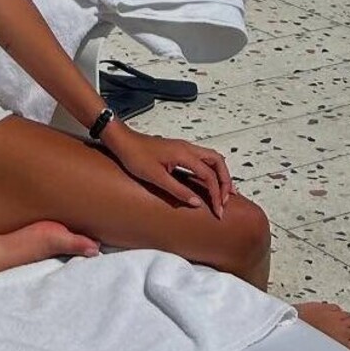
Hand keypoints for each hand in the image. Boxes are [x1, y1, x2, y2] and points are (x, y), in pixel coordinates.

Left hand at [103, 124, 234, 218]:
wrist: (122, 140)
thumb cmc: (134, 155)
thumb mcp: (155, 177)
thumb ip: (177, 190)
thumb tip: (196, 203)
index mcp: (184, 154)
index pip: (209, 176)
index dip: (216, 194)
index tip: (218, 210)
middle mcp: (187, 148)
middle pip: (218, 162)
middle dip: (225, 181)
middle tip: (227, 199)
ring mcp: (183, 147)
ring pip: (211, 158)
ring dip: (220, 174)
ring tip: (224, 190)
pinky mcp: (178, 150)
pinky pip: (202, 158)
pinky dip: (210, 169)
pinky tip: (208, 180)